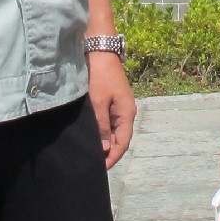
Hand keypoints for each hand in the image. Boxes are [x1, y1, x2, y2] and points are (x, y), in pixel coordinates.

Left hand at [89, 52, 135, 168]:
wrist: (99, 51)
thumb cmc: (99, 76)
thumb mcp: (98, 103)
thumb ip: (102, 127)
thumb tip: (106, 149)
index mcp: (127, 114)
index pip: (123, 143)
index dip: (112, 157)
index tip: (101, 169)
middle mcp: (126, 112)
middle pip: (120, 138)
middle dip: (109, 152)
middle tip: (94, 163)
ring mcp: (120, 106)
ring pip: (115, 130)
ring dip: (106, 142)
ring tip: (92, 152)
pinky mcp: (112, 100)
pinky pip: (110, 121)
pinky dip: (104, 131)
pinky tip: (94, 135)